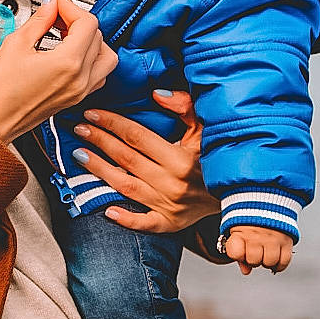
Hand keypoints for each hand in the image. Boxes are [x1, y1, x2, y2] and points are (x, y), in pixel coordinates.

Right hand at [0, 0, 117, 144]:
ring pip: (106, 55)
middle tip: (57, 15)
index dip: (71, 6)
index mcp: (68, 63)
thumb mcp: (16, 44)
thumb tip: (51, 5)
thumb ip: (39, 20)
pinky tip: (72, 54)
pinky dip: (92, 59)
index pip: (87, 23)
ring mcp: (82, 90)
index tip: (57, 2)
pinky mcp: (78, 98)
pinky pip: (100, 74)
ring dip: (91, 40)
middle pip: (97, 36)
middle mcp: (81, 79)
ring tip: (67, 34)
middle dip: (78, 20)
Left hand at [71, 89, 218, 231]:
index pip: (138, 136)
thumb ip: (185, 107)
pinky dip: (126, 218)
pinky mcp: (170, 223)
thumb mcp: (207, 127)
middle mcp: (172, 182)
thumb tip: (157, 96)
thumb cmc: (219, 157)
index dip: (112, 123)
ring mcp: (169, 205)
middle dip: (99, 141)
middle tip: (79, 128)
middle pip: (127, 158)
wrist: (240, 193)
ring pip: (126, 186)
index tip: (92, 113)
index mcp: (181, 158)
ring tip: (79, 155)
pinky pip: (144, 222)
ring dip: (100, 170)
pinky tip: (107, 210)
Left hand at [224, 225, 293, 275]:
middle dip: (254, 259)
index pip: (236, 253)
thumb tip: (246, 271)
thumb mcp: (239, 232)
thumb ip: (239, 252)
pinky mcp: (286, 240)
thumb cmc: (250, 220)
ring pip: (269, 262)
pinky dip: (280, 264)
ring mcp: (273, 238)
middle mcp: (257, 235)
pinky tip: (276, 258)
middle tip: (256, 250)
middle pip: (254, 261)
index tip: (241, 249)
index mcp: (241, 231)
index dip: (238, 255)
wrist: (269, 200)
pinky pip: (284, 261)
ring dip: (267, 261)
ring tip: (266, 253)